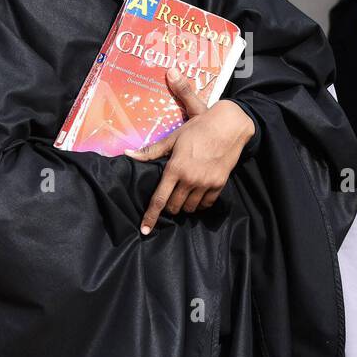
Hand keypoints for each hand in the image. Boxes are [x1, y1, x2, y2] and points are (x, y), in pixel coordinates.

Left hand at [125, 66, 255, 234]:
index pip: (159, 199)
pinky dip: (200, 204)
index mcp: (175, 168)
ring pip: (190, 208)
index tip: (145, 230)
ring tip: (184, 195)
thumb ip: (151, 151)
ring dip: (184, 206)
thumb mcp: (173, 138)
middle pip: (174, 207)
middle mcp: (190, 179)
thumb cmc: (198, 129)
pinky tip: (197, 196)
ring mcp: (205, 183)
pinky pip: (206, 204)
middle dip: (169, 207)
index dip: (150, 216)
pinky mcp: (219, 184)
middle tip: (169, 198)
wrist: (228, 126)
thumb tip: (128, 155)